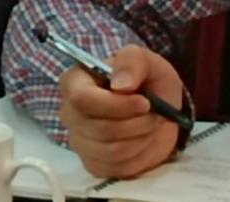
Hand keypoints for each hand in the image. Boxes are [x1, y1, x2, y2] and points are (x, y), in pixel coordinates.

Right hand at [56, 44, 185, 179]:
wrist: (158, 109)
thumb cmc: (147, 80)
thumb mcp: (146, 60)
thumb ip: (132, 62)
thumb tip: (120, 85)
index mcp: (74, 82)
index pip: (82, 99)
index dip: (115, 105)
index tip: (144, 102)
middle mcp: (70, 113)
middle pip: (101, 129)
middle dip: (137, 123)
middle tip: (156, 113)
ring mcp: (80, 141)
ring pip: (113, 151)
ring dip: (142, 138)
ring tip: (150, 124)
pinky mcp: (93, 164)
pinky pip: (118, 168)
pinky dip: (139, 156)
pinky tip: (142, 140)